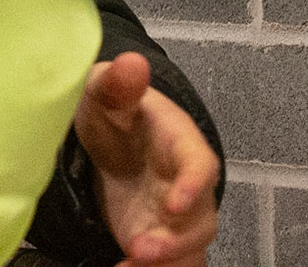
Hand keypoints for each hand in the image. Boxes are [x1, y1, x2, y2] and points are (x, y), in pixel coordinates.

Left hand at [74, 52, 219, 266]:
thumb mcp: (107, 91)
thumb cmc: (116, 110)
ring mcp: (174, 217)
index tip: (172, 203)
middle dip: (176, 240)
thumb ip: (118, 83)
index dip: (191, 185)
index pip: (199, 165)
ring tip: (128, 266)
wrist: (111, 135)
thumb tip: (132, 62)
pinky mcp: (158, 237)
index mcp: (180, 144)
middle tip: (140, 249)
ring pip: (188, 248)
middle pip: (200, 220)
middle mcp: (186, 185)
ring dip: (166, 260)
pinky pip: (168, 261)